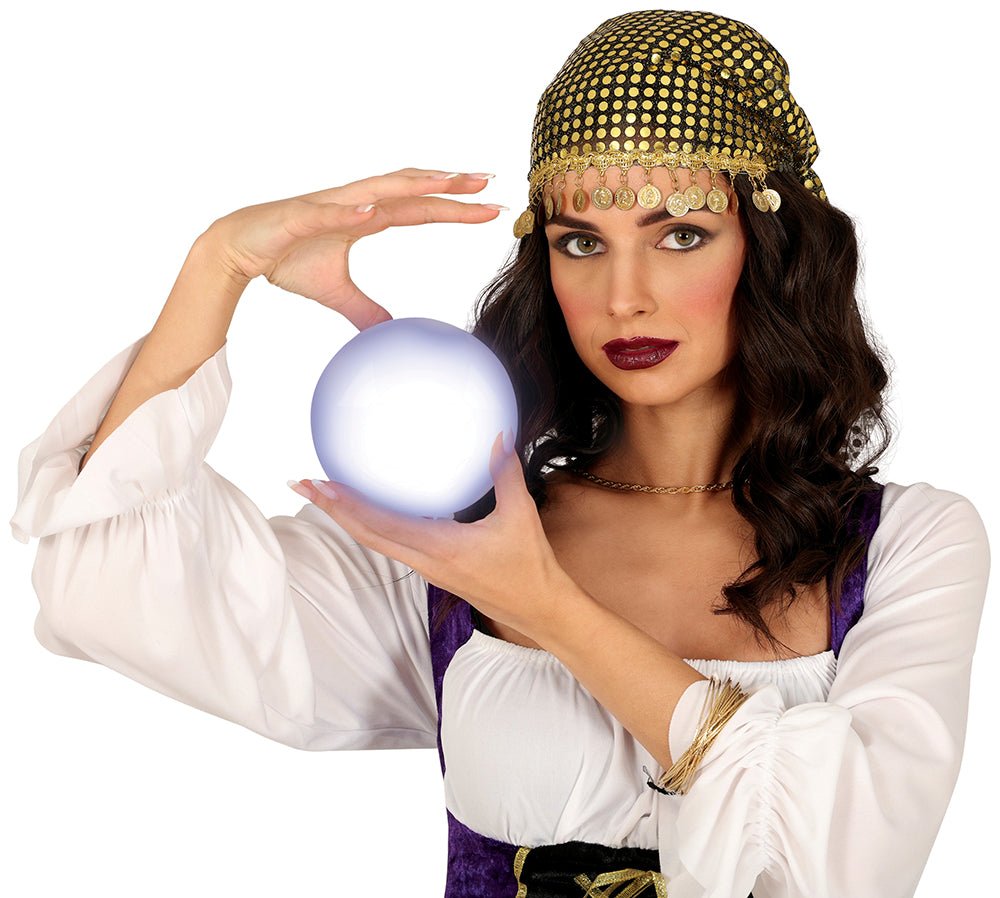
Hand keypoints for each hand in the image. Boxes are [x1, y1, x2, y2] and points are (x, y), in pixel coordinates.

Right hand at [205, 168, 502, 330]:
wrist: (237, 248)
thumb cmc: (285, 257)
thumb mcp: (335, 292)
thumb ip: (365, 309)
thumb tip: (388, 332)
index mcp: (367, 217)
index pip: (421, 209)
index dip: (455, 208)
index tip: (490, 207)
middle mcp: (356, 204)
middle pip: (412, 190)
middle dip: (450, 184)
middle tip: (488, 181)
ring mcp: (330, 205)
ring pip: (379, 188)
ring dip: (414, 183)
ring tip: (448, 179)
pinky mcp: (301, 215)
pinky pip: (330, 213)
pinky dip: (350, 212)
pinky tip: (372, 211)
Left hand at [289, 431, 568, 639]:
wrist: (541, 610)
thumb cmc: (531, 567)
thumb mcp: (520, 515)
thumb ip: (505, 473)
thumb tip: (497, 435)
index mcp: (440, 548)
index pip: (379, 525)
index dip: (345, 504)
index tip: (318, 482)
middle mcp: (425, 561)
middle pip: (365, 534)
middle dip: (331, 508)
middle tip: (301, 482)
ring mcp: (428, 568)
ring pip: (376, 541)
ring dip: (348, 517)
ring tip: (325, 493)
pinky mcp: (436, 571)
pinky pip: (394, 544)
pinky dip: (373, 524)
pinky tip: (371, 508)